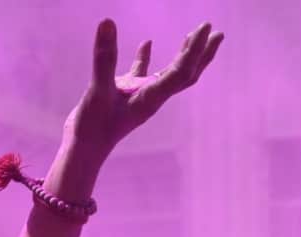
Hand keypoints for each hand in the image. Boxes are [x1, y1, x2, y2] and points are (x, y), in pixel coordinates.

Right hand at [65, 19, 222, 157]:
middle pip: (186, 74)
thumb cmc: (93, 127)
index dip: (196, 49)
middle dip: (202, 53)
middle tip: (218, 32)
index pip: (182, 70)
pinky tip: (148, 42)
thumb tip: (107, 22)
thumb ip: (104, 57)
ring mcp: (140, 96)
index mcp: (152, 97)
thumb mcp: (98, 90)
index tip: (207, 28)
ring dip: (183, 55)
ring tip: (194, 35)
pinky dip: (146, 57)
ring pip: (168, 73)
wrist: (82, 149)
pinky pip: (141, 74)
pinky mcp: (124, 95)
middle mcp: (152, 96)